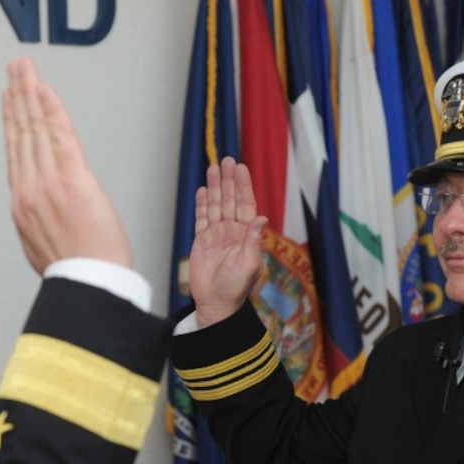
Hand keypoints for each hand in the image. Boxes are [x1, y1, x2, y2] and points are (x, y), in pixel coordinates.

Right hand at [1, 57, 131, 272]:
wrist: (89, 284)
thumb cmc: (76, 272)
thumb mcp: (43, 248)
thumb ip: (38, 223)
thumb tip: (41, 216)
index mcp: (23, 206)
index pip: (15, 153)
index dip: (11, 123)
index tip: (8, 101)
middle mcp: (30, 188)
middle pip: (20, 133)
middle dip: (16, 97)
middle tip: (14, 70)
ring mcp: (48, 181)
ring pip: (35, 128)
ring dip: (29, 93)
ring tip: (24, 68)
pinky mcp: (72, 177)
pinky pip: (58, 134)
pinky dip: (50, 109)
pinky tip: (44, 89)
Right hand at [189, 157, 266, 326]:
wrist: (216, 304)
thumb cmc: (236, 288)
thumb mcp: (249, 263)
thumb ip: (254, 239)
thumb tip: (262, 217)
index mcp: (246, 235)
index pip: (245, 204)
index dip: (242, 185)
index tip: (240, 168)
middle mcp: (232, 232)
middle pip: (229, 200)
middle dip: (228, 180)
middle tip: (227, 160)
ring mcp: (217, 236)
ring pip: (215, 205)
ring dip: (214, 187)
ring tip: (213, 168)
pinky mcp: (202, 242)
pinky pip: (201, 219)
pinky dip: (202, 204)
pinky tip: (202, 191)